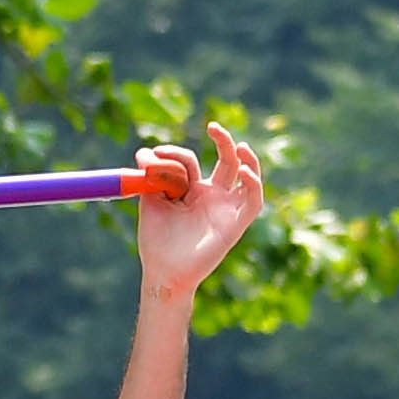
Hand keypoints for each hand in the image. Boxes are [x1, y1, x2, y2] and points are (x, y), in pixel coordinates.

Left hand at [134, 120, 264, 302]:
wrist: (163, 272)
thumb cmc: (156, 242)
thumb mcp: (151, 203)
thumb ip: (152, 177)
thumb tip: (144, 152)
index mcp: (193, 191)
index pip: (192, 162)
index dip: (176, 154)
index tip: (154, 154)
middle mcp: (213, 196)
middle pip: (227, 161)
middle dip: (224, 141)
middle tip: (213, 126)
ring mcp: (226, 209)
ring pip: (247, 177)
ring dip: (248, 159)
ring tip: (240, 145)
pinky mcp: (236, 224)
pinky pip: (253, 201)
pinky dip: (253, 184)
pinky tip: (245, 172)